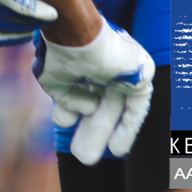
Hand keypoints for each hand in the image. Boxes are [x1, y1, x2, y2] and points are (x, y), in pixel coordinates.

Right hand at [34, 22, 155, 165]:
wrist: (77, 32)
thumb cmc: (60, 51)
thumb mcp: (51, 78)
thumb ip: (64, 99)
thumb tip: (75, 115)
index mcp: (83, 58)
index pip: (81, 90)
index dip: (73, 112)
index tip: (66, 127)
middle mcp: (103, 64)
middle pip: (100, 104)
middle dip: (90, 131)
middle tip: (81, 154)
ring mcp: (122, 70)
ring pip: (115, 108)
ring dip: (104, 133)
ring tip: (90, 158)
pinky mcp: (139, 76)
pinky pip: (136, 108)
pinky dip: (127, 128)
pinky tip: (117, 149)